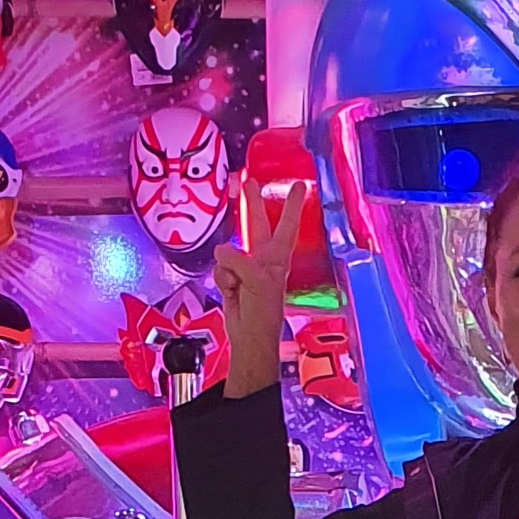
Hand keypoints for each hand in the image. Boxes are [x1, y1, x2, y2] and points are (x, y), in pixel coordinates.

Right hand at [209, 182, 303, 394]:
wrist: (249, 338)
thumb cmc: (262, 312)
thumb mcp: (255, 281)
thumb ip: (239, 260)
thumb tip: (221, 251)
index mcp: (277, 258)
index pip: (286, 225)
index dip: (291, 205)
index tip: (299, 185)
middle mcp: (263, 260)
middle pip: (256, 224)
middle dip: (252, 203)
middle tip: (248, 181)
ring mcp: (246, 269)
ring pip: (230, 251)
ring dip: (229, 268)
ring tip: (237, 287)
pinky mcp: (231, 279)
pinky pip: (219, 269)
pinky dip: (221, 280)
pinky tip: (230, 292)